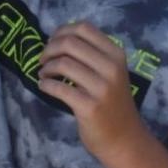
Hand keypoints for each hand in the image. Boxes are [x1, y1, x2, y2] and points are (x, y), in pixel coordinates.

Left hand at [37, 21, 144, 161]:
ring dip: (47, 68)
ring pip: (63, 64)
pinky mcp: (89, 107)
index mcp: (116, 54)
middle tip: (43, 59)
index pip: (84, 28)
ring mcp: (101, 88)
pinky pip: (59, 88)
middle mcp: (111, 68)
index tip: (52, 41)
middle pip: (70, 43)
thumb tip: (58, 39)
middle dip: (50, 48)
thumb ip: (92, 54)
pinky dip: (46, 85)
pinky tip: (44, 87)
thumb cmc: (113, 103)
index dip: (62, 31)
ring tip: (43, 74)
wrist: (124, 139)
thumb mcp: (111, 72)